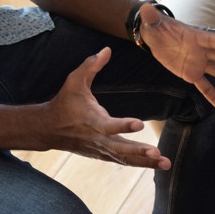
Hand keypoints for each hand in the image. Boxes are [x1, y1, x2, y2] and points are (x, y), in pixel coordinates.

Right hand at [45, 48, 170, 168]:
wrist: (49, 129)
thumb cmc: (65, 102)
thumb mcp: (74, 81)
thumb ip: (90, 65)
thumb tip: (107, 49)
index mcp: (92, 121)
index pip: (109, 125)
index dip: (124, 125)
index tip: (140, 124)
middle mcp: (98, 139)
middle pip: (120, 149)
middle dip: (139, 152)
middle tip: (157, 153)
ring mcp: (101, 150)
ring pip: (125, 159)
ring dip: (145, 162)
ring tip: (166, 163)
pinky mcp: (104, 155)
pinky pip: (124, 161)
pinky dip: (140, 164)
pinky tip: (157, 164)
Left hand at [139, 4, 214, 111]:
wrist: (155, 37)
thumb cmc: (156, 27)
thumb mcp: (152, 22)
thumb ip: (152, 17)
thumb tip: (146, 9)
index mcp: (196, 36)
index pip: (212, 40)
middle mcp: (202, 50)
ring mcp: (200, 63)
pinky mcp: (193, 74)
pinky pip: (206, 87)